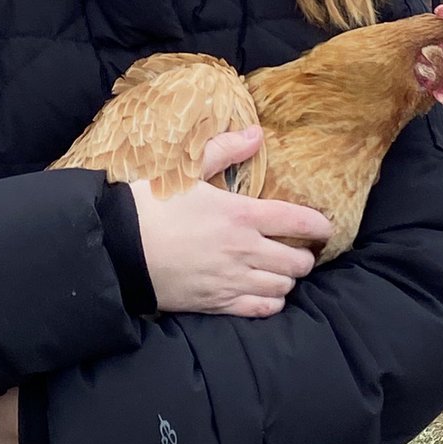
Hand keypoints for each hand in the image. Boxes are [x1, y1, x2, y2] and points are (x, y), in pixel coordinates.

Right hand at [130, 126, 331, 318]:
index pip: (299, 221)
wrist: (117, 248)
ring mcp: (232, 280)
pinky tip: (265, 292)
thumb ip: (225, 150)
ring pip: (283, 287)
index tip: (325, 228)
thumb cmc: (151, 204)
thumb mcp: (186, 169)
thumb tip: (257, 134)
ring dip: (287, 278)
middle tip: (299, 248)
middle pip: (298, 261)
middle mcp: (244, 250)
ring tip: (280, 269)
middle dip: (305, 255)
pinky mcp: (217, 303)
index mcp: (240, 214)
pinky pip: (261, 309)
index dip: (320, 226)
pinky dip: (270, 302)